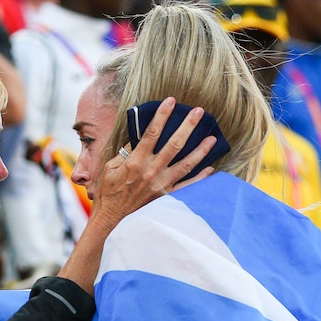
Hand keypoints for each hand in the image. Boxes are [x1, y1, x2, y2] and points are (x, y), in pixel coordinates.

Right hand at [91, 97, 215, 229]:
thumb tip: (139, 139)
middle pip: (174, 144)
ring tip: (212, 139)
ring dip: (200, 150)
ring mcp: (161, 184)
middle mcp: (151, 171)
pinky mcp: (165, 196)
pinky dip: (200, 178)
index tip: (171, 101)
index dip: (162, 115)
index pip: (152, 133)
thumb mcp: (111, 168)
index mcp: (136, 161)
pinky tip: (210, 168)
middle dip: (187, 126)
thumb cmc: (108, 192)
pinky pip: (188, 186)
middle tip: (199, 112)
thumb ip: (126, 153)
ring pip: (186, 164)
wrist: (111, 218)